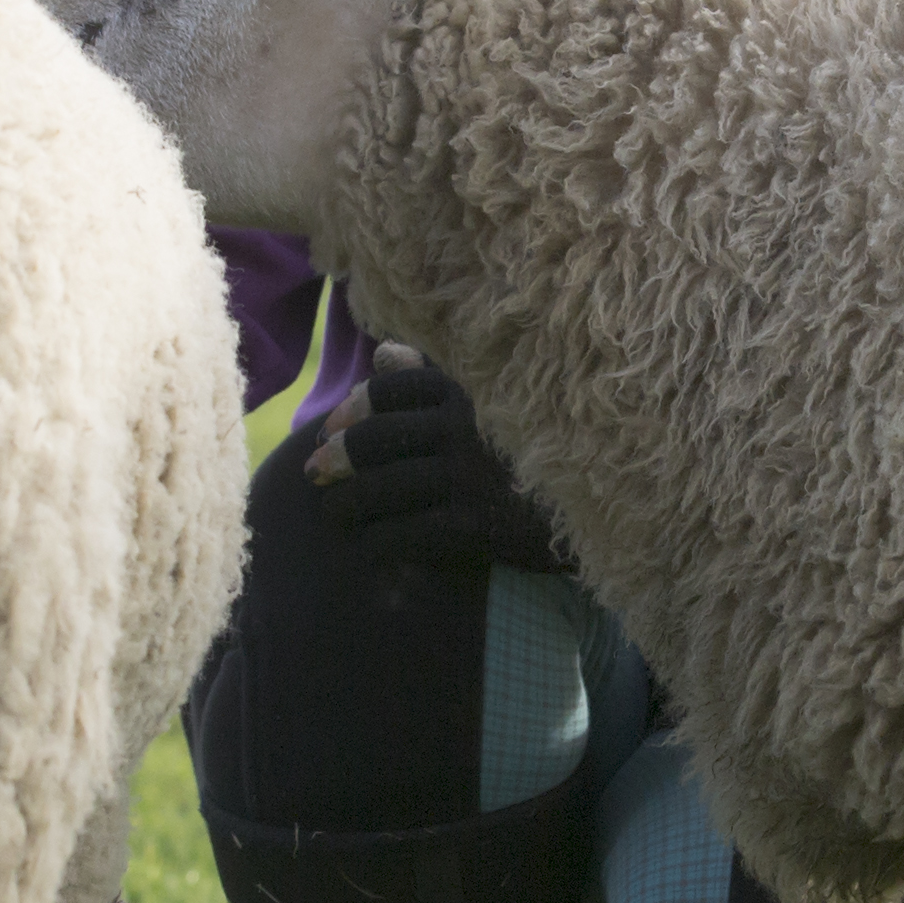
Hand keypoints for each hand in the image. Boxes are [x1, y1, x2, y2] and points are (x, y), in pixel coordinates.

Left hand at [310, 343, 571, 574]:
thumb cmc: (529, 460)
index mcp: (470, 395)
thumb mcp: (491, 409)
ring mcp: (469, 478)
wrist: (589, 518)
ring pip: (380, 491)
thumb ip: (435, 380)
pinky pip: (402, 535)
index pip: (395, 386)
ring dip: (345, 506)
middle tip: (315, 474)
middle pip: (376, 438)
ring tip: (335, 514)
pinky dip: (377, 545)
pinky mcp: (475, 526)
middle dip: (337, 458)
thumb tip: (385, 352)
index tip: (330, 427)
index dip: (354, 407)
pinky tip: (371, 549)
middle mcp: (466, 430)